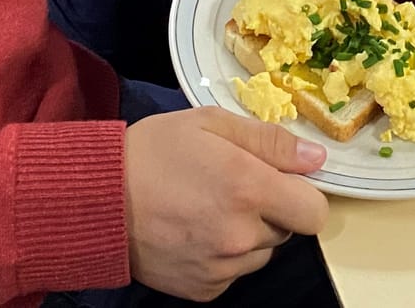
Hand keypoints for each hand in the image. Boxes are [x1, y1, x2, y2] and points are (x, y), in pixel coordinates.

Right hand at [125, 107, 328, 300]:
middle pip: (287, 230)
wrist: (98, 200)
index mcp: (249, 188)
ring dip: (247, 235)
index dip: (303, 194)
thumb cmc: (153, 152)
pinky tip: (194, 232)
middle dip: (270, 210)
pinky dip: (223, 256)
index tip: (281, 182)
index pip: (314, 211)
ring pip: (261, 253)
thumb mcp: (210, 123)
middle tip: (232, 188)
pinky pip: (233, 273)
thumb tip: (316, 159)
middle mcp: (241, 235)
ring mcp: (223, 267)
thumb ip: (269, 141)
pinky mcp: (205, 290)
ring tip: (208, 209)